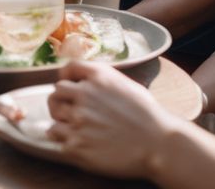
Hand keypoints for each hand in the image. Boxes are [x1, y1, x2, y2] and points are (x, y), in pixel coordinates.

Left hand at [46, 61, 182, 178]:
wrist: (160, 146)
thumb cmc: (150, 118)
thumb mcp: (129, 87)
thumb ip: (105, 82)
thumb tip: (87, 83)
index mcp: (99, 77)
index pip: (69, 68)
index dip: (66, 76)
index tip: (68, 84)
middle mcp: (84, 94)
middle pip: (56, 92)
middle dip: (61, 101)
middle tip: (68, 112)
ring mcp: (78, 120)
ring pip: (54, 118)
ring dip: (62, 123)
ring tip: (76, 131)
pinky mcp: (76, 144)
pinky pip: (57, 139)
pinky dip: (65, 142)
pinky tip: (79, 145)